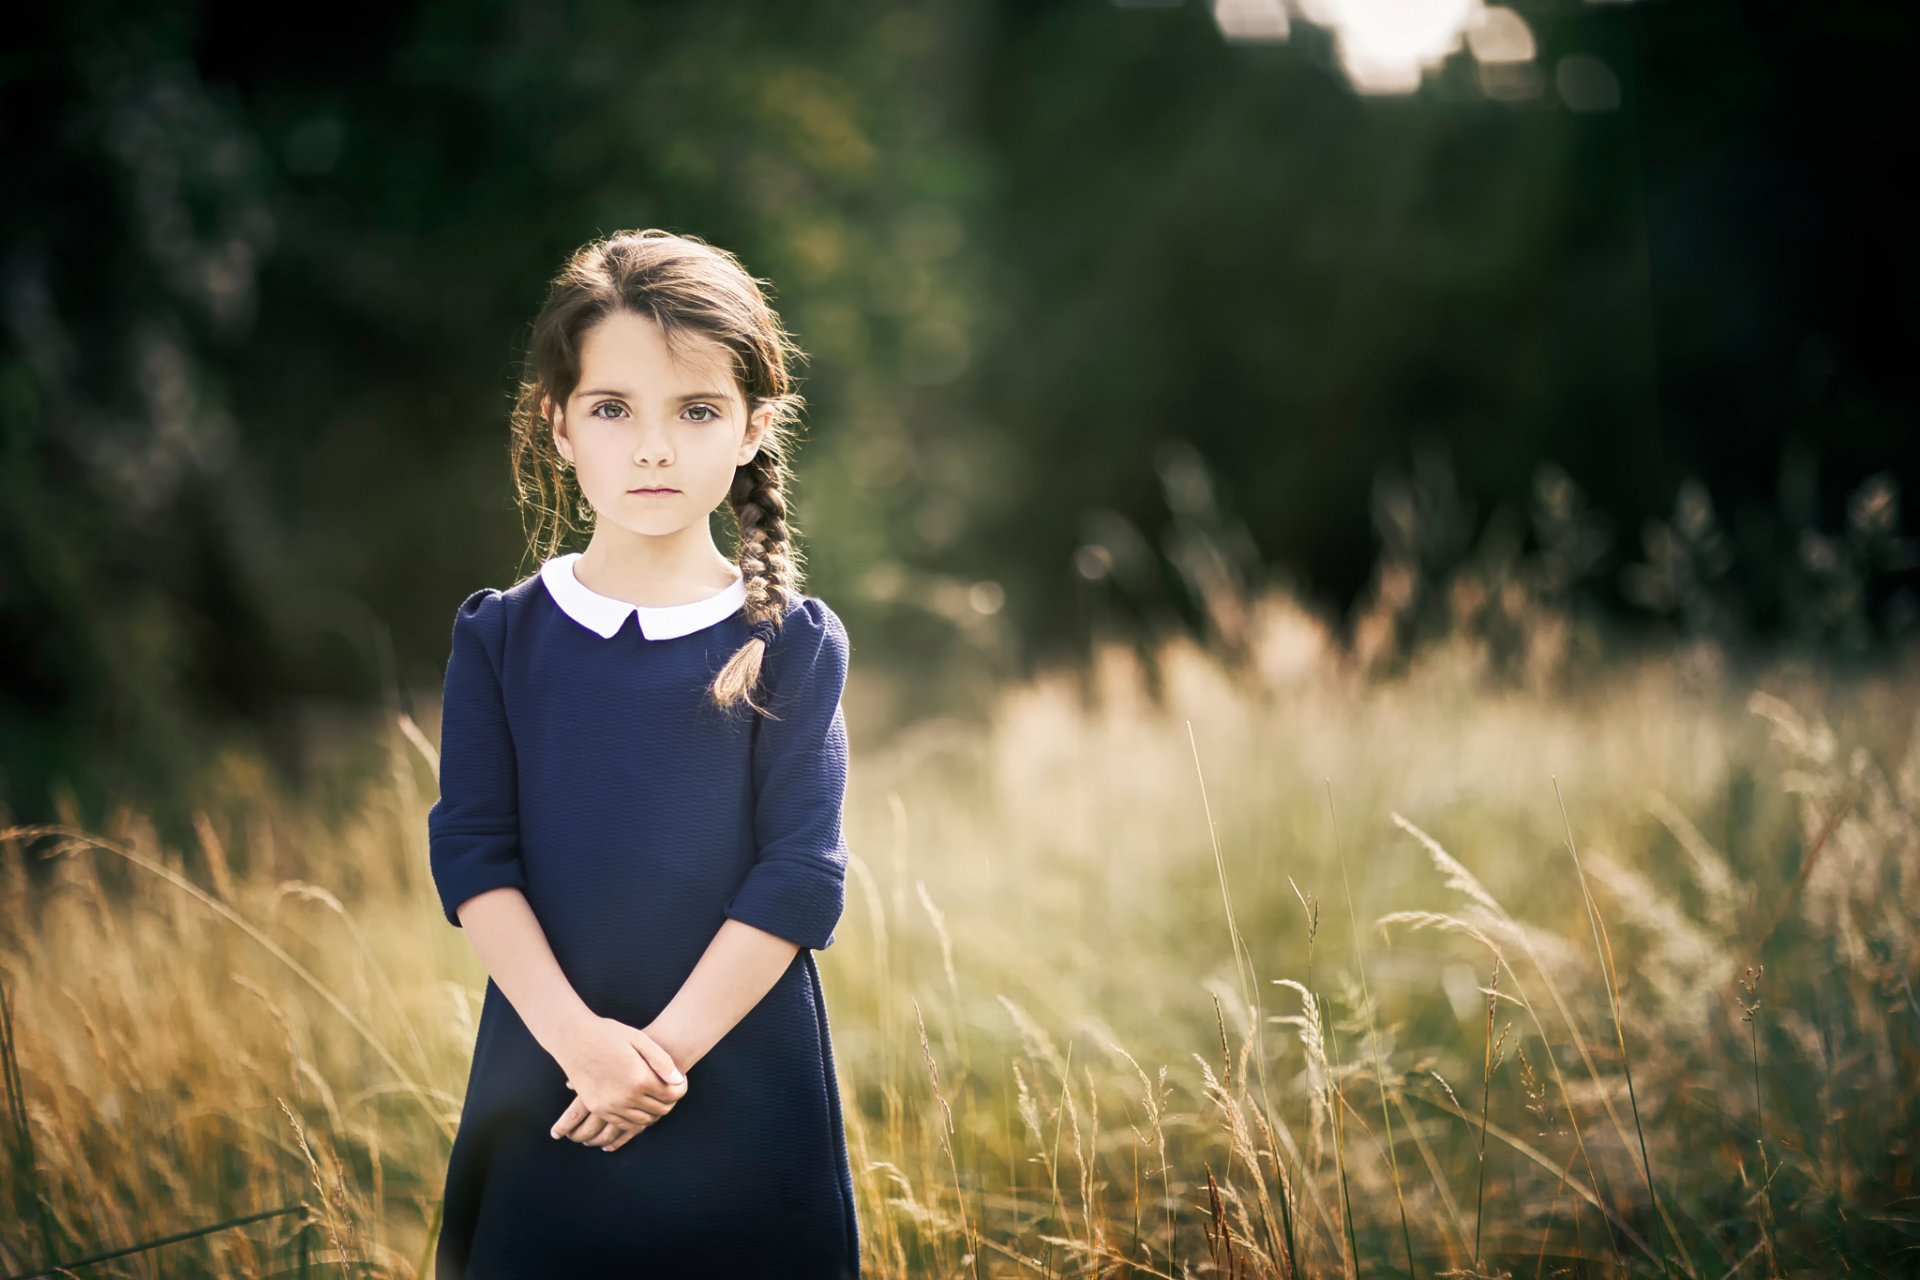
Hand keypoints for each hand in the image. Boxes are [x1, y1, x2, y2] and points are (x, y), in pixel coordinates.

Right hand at [550, 1015, 689, 1151]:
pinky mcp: (597, 1108)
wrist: (573, 1038)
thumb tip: (678, 1080)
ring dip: (654, 1112)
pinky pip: (623, 1124)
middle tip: (669, 1089)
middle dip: (670, 1101)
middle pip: (660, 1110)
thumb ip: (661, 1061)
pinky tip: (638, 1107)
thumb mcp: (639, 1039)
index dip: (681, 1088)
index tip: (680, 1080)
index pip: (672, 1094)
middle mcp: (625, 1097)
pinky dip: (635, 1120)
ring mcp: (610, 1106)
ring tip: (655, 1096)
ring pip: (643, 1121)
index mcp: (639, 1079)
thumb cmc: (608, 1034)